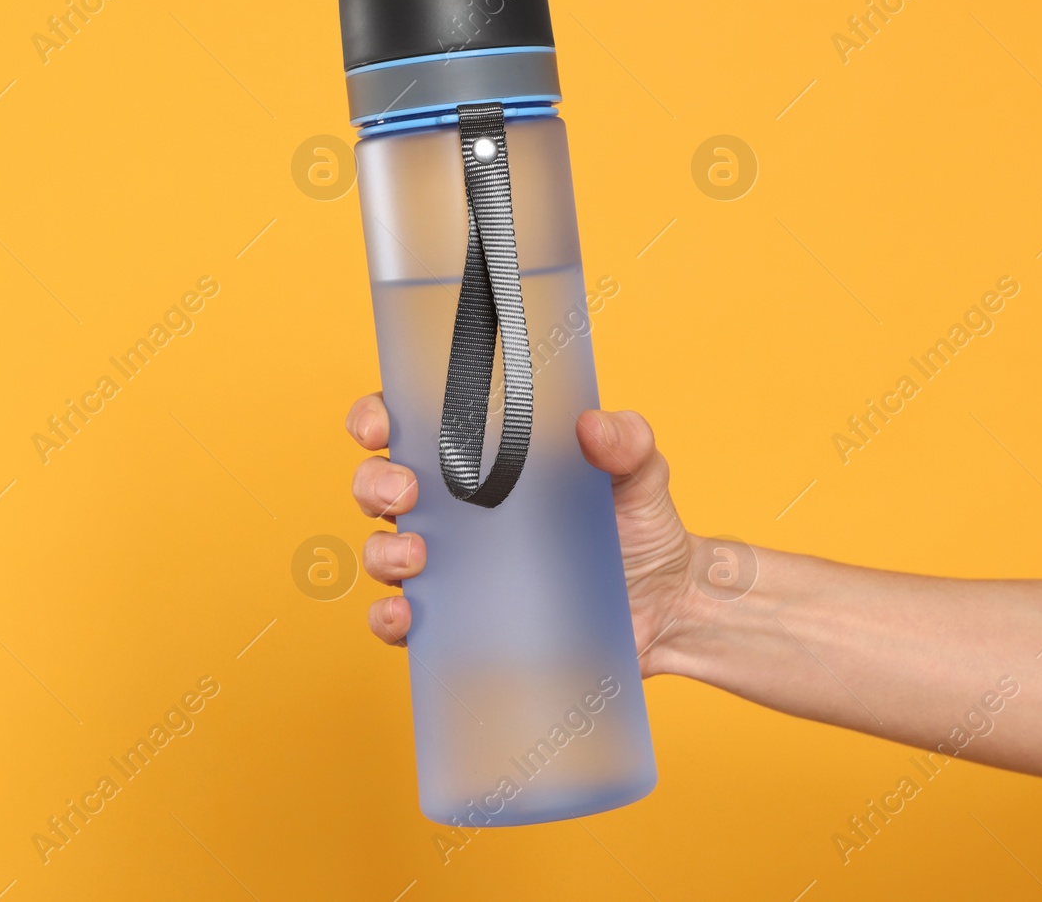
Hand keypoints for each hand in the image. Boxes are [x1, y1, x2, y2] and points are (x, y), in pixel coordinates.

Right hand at [345, 392, 704, 674]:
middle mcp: (455, 510)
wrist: (666, 610)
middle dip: (375, 483)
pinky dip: (389, 618)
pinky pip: (402, 623)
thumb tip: (593, 427)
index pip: (410, 425)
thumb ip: (627, 441)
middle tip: (407, 491)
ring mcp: (452, 568)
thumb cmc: (641, 528)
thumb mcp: (640, 473)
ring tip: (417, 555)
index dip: (377, 418)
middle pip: (379, 485)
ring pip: (381, 551)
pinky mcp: (461, 623)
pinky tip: (406, 613)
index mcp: (481, 458)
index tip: (381, 425)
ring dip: (381, 551)